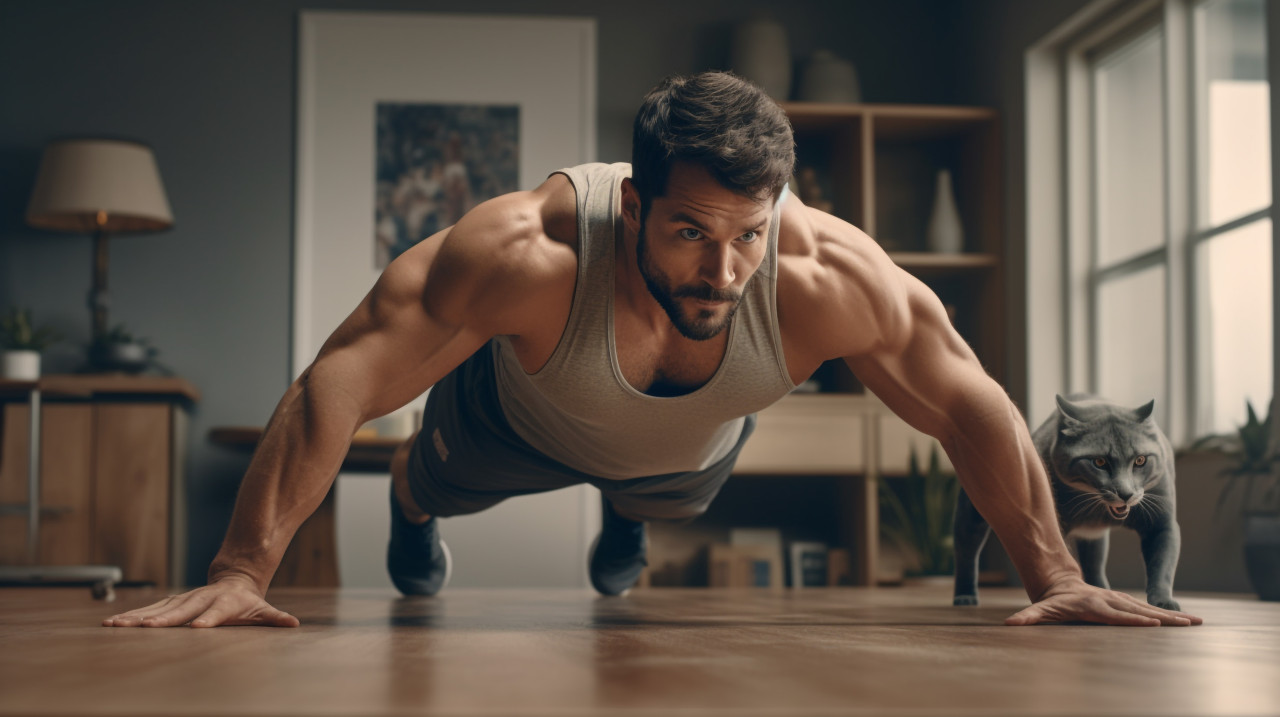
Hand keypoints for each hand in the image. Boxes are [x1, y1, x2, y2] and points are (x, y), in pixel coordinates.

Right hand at [102, 575, 298, 627]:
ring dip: (137, 616)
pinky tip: (111, 623)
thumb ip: (276, 618)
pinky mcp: (171, 603)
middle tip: (144, 627)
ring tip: (115, 625)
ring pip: (159, 608)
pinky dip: (131, 615)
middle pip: (181, 610)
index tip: (198, 628)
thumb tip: (294, 623)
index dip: (208, 619)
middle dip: (163, 619)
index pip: (216, 613)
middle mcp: (201, 599)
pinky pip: (149, 609)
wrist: (234, 578)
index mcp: (224, 602)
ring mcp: (184, 599)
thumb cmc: (248, 602)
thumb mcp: (263, 610)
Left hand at [1005, 577, 1202, 626]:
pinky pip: (1151, 609)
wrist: (1060, 583)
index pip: (1116, 615)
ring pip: (1150, 609)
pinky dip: (1170, 616)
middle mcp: (1111, 601)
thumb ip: (1028, 617)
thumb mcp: (1039, 610)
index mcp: (1094, 605)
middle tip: (1187, 624)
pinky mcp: (1127, 603)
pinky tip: (1189, 622)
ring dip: (1173, 617)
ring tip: (1196, 623)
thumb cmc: (1051, 603)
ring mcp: (1121, 601)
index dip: (1132, 619)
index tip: (1151, 622)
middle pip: (1140, 611)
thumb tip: (1011, 624)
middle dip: (1163, 618)